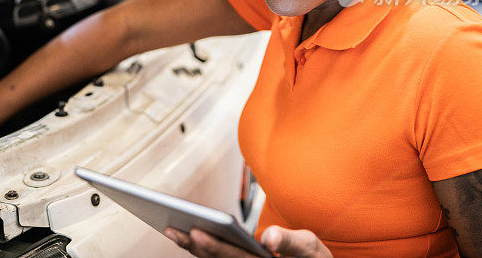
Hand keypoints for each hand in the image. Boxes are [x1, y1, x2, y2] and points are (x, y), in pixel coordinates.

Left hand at [163, 225, 332, 257]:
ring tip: (172, 229)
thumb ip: (291, 242)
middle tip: (171, 228)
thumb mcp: (310, 248)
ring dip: (191, 248)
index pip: (235, 257)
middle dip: (193, 245)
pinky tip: (186, 237)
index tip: (196, 232)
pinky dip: (200, 250)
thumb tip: (270, 238)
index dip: (214, 246)